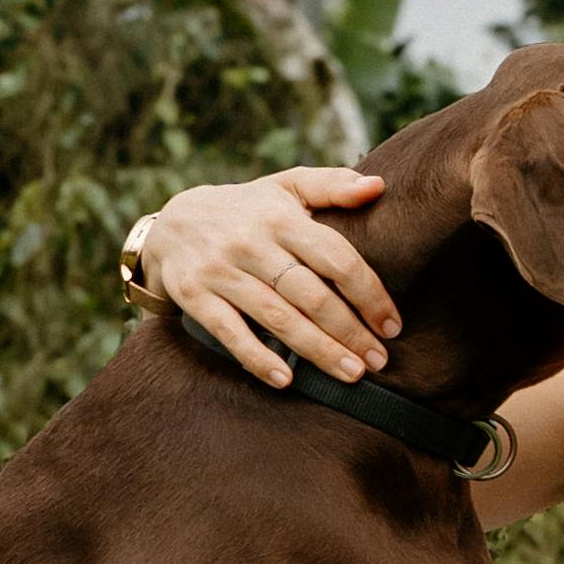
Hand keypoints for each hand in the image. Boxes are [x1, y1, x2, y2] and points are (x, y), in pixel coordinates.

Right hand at [122, 165, 395, 384]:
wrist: (172, 222)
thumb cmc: (246, 210)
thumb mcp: (285, 187)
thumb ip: (332, 185)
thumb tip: (378, 186)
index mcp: (280, 217)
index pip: (336, 257)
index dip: (369, 294)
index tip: (392, 325)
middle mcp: (251, 243)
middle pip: (310, 294)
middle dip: (349, 331)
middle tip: (380, 360)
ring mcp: (221, 270)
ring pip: (277, 317)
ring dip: (317, 350)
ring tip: (352, 373)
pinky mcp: (194, 295)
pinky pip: (230, 332)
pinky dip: (257, 357)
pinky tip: (286, 379)